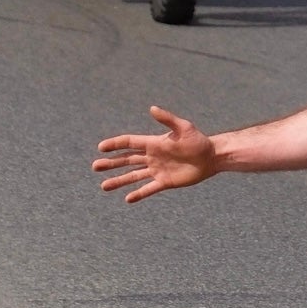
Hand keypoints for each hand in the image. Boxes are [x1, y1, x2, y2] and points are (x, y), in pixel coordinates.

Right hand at [94, 107, 218, 202]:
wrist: (211, 157)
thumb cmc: (198, 141)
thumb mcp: (184, 128)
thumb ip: (168, 120)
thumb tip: (152, 108)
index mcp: (153, 143)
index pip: (129, 143)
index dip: (115, 145)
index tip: (101, 148)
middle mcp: (152, 156)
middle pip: (126, 160)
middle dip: (111, 163)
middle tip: (95, 166)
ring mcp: (157, 170)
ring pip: (133, 176)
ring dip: (119, 180)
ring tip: (104, 186)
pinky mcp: (165, 182)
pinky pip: (148, 189)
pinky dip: (138, 194)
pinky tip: (127, 199)